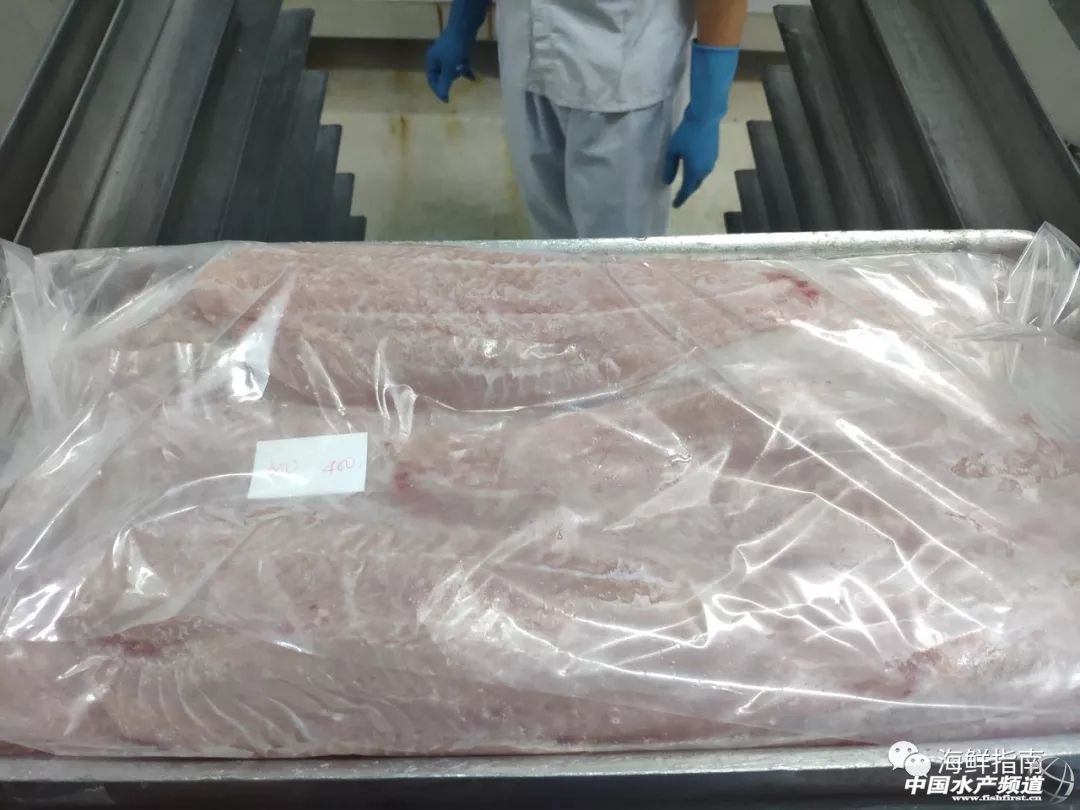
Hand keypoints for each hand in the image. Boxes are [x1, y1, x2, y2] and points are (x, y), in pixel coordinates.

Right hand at [425, 0, 490, 102]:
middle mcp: (438, 57)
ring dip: (458, 73)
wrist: (464, 28)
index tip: (447, 100)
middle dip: (450, 79)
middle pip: (442, 75)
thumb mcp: (449, 69)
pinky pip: (461, 65)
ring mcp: (448, 54)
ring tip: (464, 70)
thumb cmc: (454, 49)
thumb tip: (443, 98)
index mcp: (431, 61)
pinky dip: (466, 71)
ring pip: (452, 70)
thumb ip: (445, 83)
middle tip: (456, 81)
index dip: (438, 90)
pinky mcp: (458, 51)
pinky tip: (473, 79)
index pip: (432, 80)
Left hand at [663, 43, 739, 207]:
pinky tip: (694, 168)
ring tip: (686, 183)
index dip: (680, 198)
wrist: (706, 116)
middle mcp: (705, 169)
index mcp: (694, 171)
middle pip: (695, 185)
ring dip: (694, 181)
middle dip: (688, 191)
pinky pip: (705, 168)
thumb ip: (669, 167)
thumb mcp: (673, 150)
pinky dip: (698, 172)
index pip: (686, 190)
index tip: (675, 205)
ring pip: (701, 176)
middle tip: (680, 196)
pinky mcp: (714, 152)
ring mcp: (712, 161)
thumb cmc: (687, 134)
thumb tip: (667, 181)